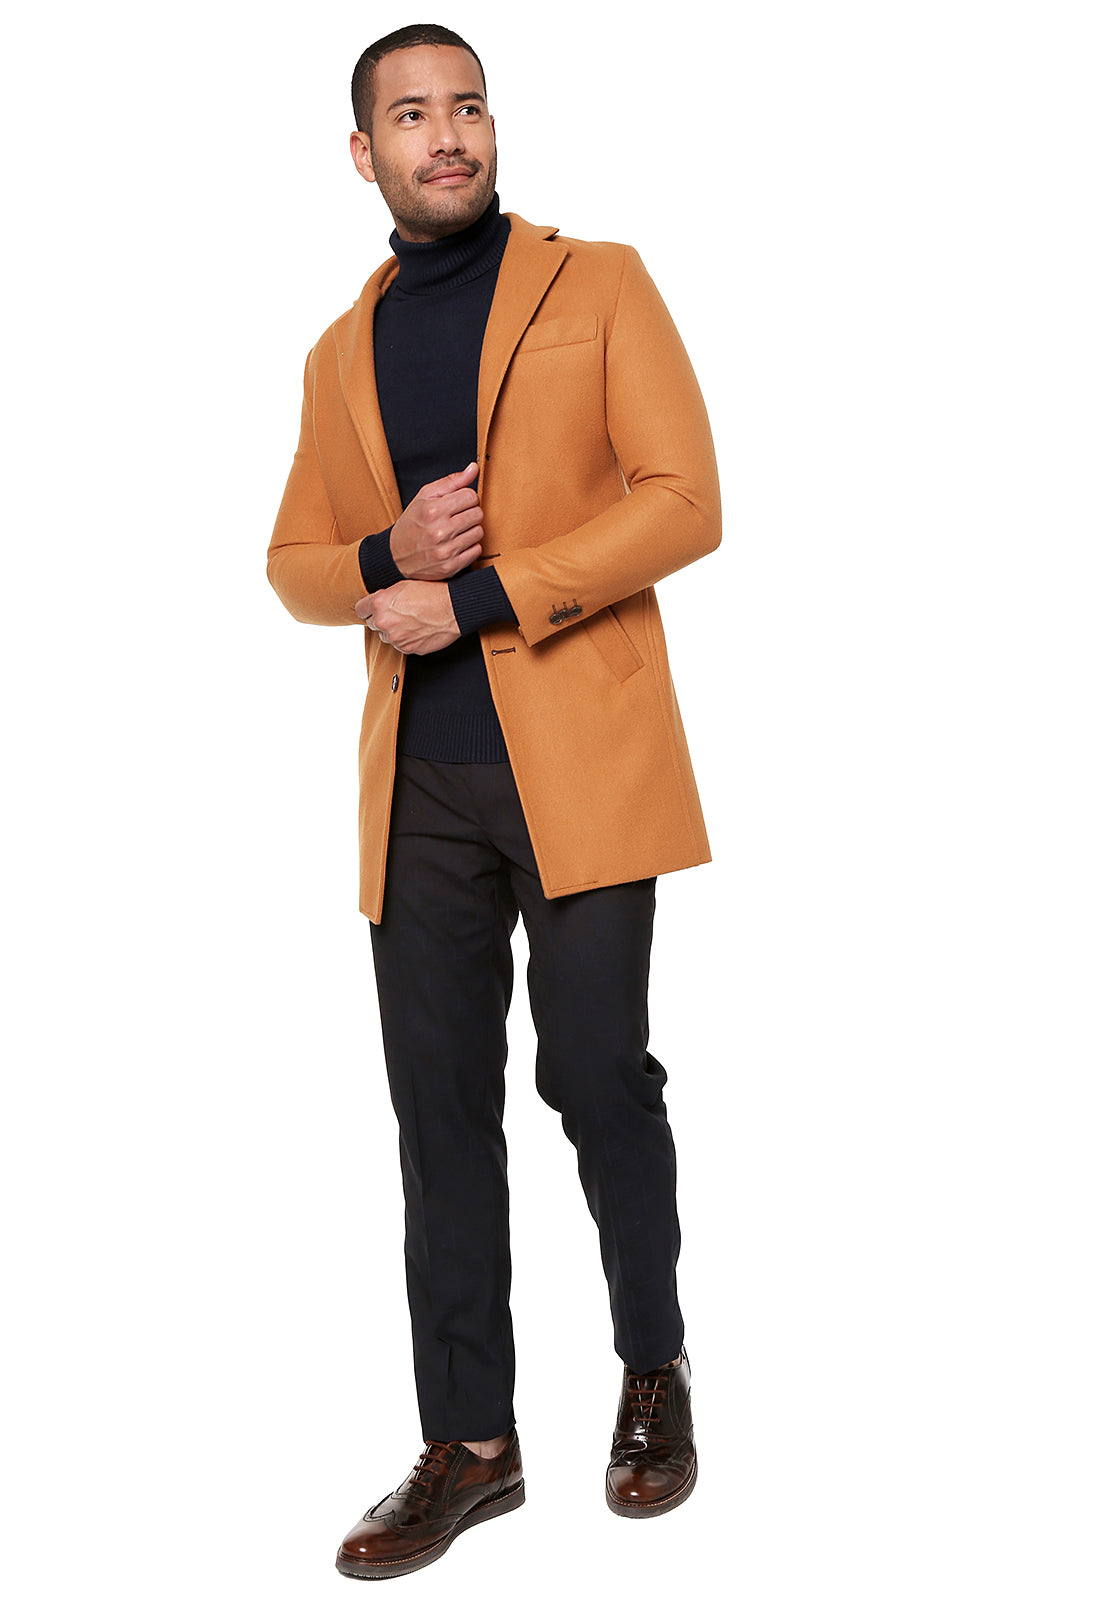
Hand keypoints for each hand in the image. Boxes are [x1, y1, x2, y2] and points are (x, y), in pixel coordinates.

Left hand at [356, 581, 459, 655]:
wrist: (453, 608)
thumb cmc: (432, 593)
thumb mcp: (403, 585)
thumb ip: (385, 596)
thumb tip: (377, 603)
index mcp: (379, 604)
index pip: (360, 610)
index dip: (368, 608)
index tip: (373, 609)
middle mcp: (384, 622)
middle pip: (373, 624)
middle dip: (382, 619)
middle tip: (399, 613)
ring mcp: (395, 638)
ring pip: (387, 636)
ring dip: (394, 631)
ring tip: (411, 620)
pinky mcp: (407, 648)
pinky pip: (401, 645)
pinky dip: (406, 639)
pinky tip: (418, 629)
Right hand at [389, 463, 483, 580]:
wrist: (395, 556)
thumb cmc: (412, 523)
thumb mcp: (425, 496)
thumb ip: (451, 481)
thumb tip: (474, 468)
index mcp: (433, 510)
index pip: (470, 496)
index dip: (466, 498)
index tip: (457, 503)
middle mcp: (440, 531)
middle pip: (478, 514)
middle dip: (470, 513)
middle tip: (457, 517)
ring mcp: (446, 551)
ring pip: (479, 532)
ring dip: (470, 530)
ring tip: (456, 531)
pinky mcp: (451, 566)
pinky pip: (476, 550)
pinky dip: (469, 546)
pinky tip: (456, 544)